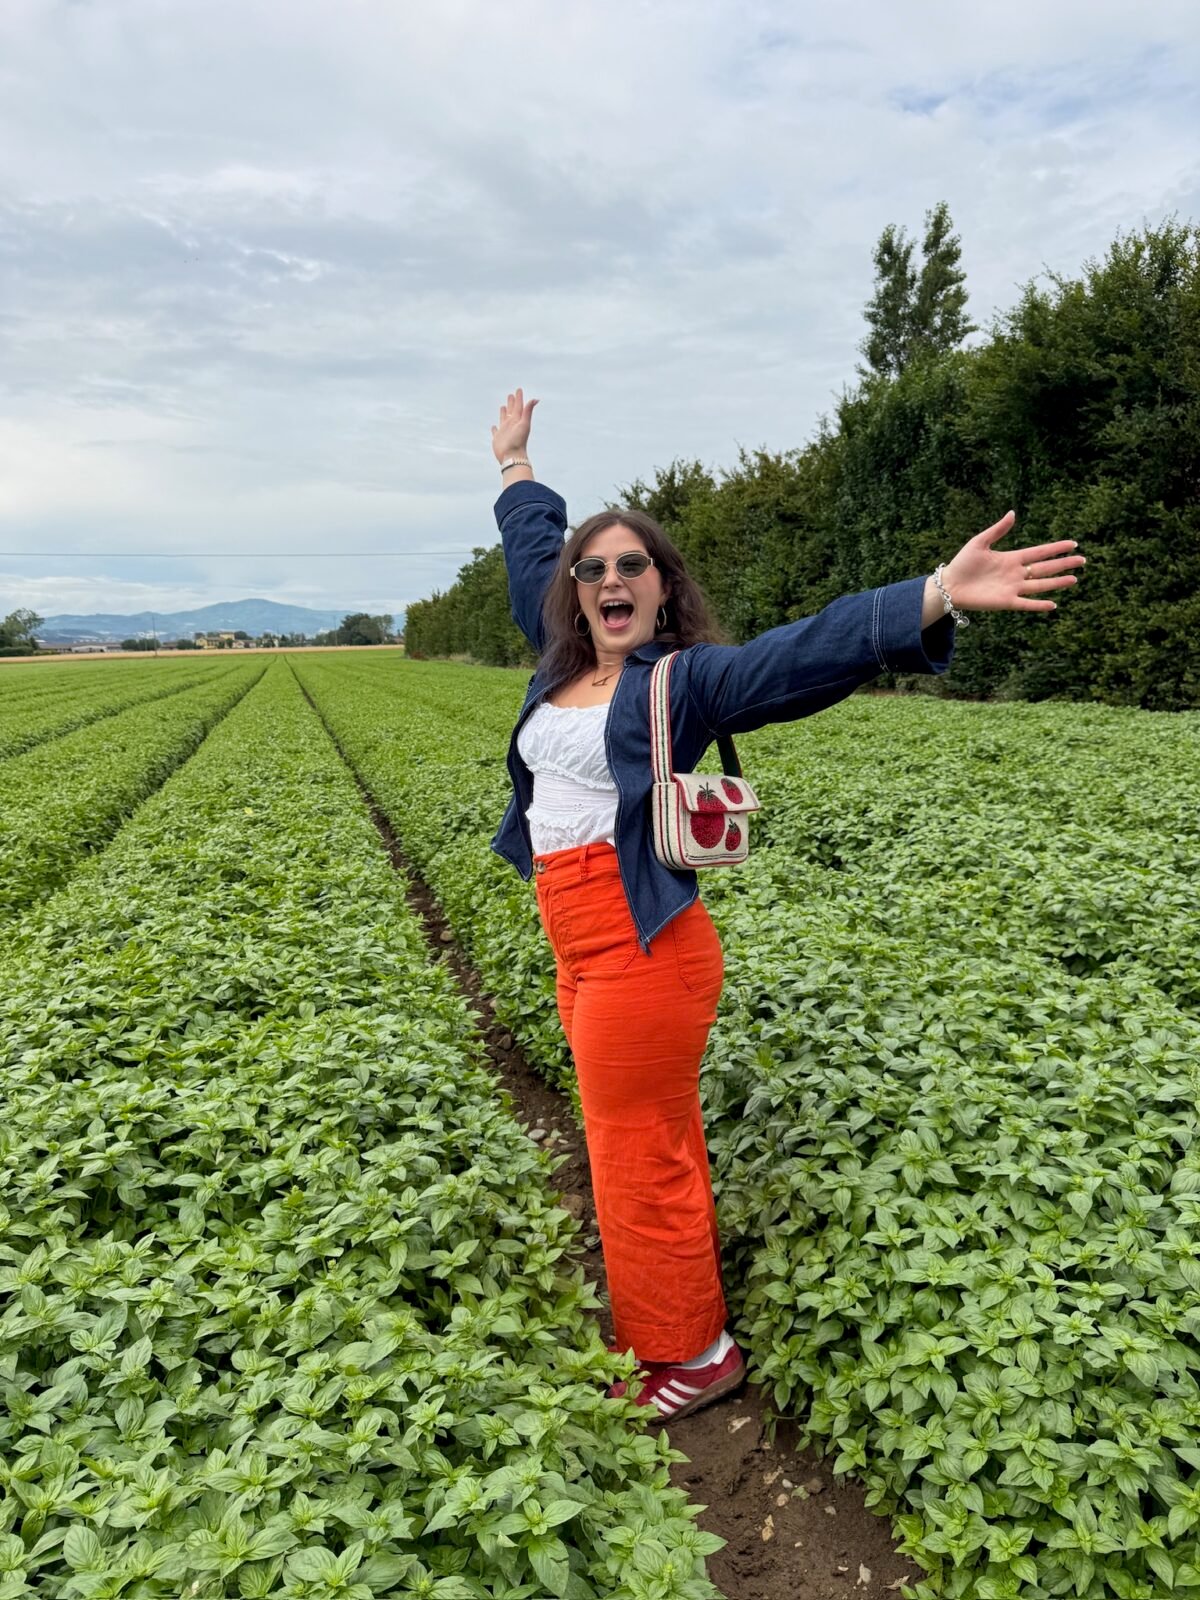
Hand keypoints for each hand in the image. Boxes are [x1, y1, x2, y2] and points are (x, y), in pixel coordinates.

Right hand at [492, 386, 537, 463]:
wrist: (512, 456)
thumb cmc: (519, 441)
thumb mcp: (524, 424)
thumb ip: (528, 411)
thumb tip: (536, 399)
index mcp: (517, 421)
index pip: (519, 407)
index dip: (519, 398)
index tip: (519, 390)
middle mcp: (511, 425)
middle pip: (512, 411)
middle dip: (512, 403)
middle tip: (511, 395)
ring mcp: (504, 431)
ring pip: (504, 419)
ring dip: (504, 413)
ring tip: (503, 407)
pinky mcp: (498, 438)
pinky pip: (496, 431)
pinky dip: (495, 428)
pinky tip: (494, 426)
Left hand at [942, 511, 1084, 614]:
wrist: (949, 585)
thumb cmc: (962, 564)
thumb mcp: (980, 542)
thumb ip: (998, 530)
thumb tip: (1013, 513)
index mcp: (1011, 558)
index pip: (1039, 552)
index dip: (1056, 548)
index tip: (1073, 544)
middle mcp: (1016, 574)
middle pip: (1045, 568)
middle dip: (1064, 564)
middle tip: (1083, 560)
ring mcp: (1012, 588)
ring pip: (1040, 585)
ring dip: (1057, 582)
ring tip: (1074, 579)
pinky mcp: (1005, 602)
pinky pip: (1026, 604)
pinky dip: (1038, 605)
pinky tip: (1053, 604)